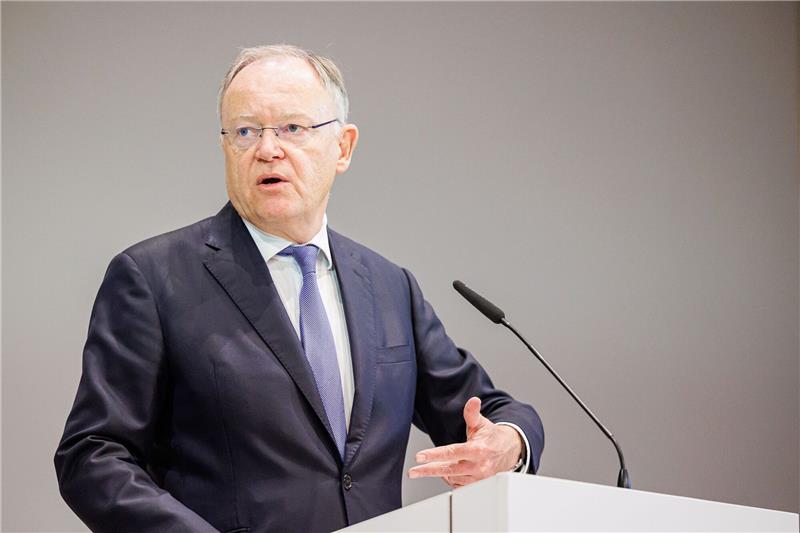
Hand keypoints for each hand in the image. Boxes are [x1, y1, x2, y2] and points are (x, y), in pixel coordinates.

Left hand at [408, 397, 522, 487]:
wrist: (509, 452)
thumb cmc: (492, 437)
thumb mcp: (481, 423)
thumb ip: (472, 413)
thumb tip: (473, 401)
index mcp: (478, 450)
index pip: (452, 453)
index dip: (434, 455)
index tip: (419, 457)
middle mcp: (478, 466)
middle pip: (448, 470)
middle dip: (428, 470)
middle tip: (413, 472)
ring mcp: (478, 478)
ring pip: (452, 478)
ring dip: (438, 473)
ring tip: (426, 469)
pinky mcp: (478, 485)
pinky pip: (458, 485)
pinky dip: (449, 478)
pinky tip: (443, 473)